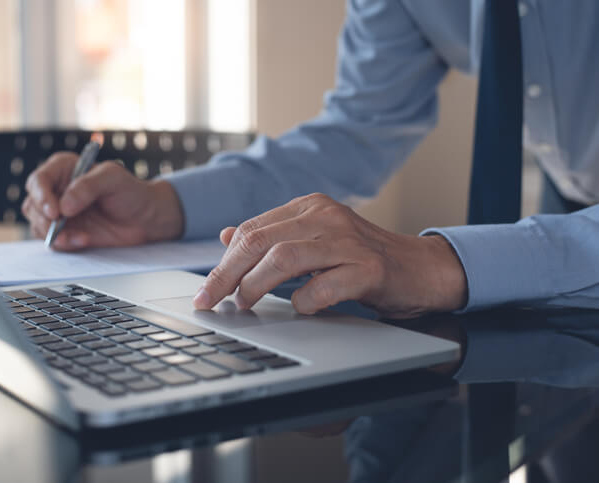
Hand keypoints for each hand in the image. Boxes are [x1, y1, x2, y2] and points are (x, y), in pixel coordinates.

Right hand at [22, 152, 183, 249]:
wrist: (145, 218)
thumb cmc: (131, 192)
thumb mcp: (113, 179)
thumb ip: (88, 186)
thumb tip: (65, 205)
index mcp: (63, 169)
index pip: (39, 180)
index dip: (42, 196)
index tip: (55, 211)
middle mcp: (57, 190)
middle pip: (33, 205)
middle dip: (44, 220)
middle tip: (60, 228)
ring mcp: (59, 213)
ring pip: (39, 225)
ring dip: (54, 234)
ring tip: (79, 238)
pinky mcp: (66, 232)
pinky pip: (53, 241)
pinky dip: (64, 243)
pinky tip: (83, 240)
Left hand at [193, 193, 467, 317]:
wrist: (419, 268)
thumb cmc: (361, 259)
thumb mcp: (313, 240)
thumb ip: (273, 236)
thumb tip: (227, 236)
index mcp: (310, 207)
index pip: (252, 230)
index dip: (224, 262)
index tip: (206, 290)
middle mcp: (327, 216)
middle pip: (261, 241)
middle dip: (228, 275)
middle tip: (211, 301)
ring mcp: (348, 241)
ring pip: (285, 258)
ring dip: (256, 286)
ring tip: (245, 305)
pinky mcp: (368, 268)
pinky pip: (322, 287)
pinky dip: (304, 302)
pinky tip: (301, 309)